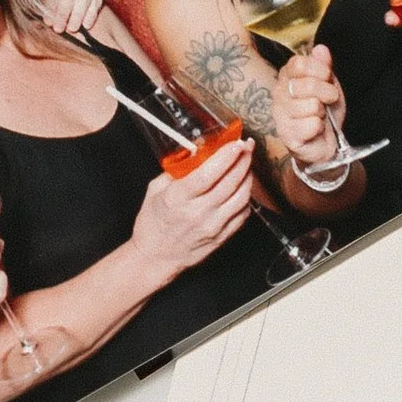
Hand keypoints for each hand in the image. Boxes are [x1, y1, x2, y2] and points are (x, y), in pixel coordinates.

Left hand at [41, 0, 107, 35]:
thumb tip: (35, 20)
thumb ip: (38, 2)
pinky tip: (86, 25)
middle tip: (59, 29)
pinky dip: (92, 14)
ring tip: (72, 29)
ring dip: (78, 16)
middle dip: (63, 14)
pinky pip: (97, 0)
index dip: (50, 7)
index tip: (48, 22)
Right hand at [133, 135, 256, 280]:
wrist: (155, 258)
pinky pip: (243, 214)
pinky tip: (242, 187)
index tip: (236, 143)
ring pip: (241, 197)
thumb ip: (175, 170)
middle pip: (230, 182)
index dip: (226, 156)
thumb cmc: (153, 224)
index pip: (208, 174)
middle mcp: (198, 213)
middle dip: (242, 160)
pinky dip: (246, 198)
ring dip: (248, 177)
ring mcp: (213, 226)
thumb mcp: (155, 191)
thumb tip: (195, 151)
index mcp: (178, 198)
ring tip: (246, 164)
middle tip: (247, 146)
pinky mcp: (222, 237)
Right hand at [270, 41, 348, 170]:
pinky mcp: (286, 134)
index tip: (327, 78)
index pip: (299, 63)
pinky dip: (319, 127)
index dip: (319, 70)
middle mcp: (278, 93)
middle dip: (326, 93)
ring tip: (318, 116)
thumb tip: (320, 49)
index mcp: (287, 76)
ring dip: (322, 112)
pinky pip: (312, 124)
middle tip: (327, 101)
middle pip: (307, 84)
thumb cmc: (324, 113)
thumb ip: (324, 66)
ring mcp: (280, 114)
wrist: (324, 144)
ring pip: (311, 105)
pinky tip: (313, 130)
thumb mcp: (329, 85)